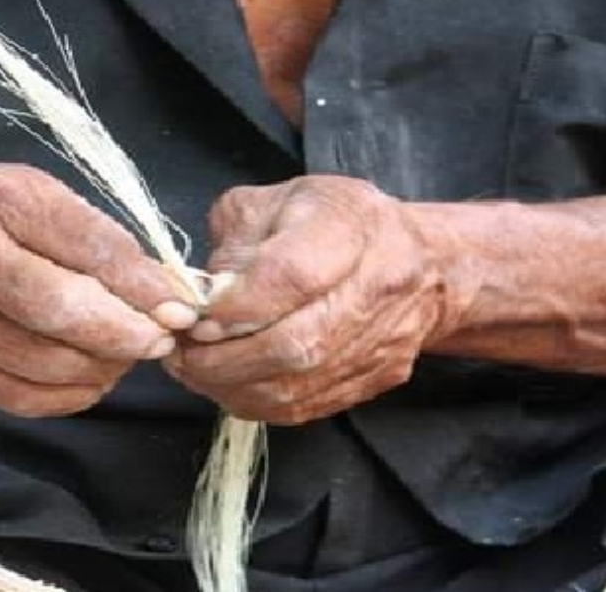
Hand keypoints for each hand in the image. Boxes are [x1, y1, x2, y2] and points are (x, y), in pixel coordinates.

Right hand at [0, 164, 197, 416]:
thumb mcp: (41, 203)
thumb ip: (102, 242)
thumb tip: (171, 296)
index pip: (87, 246)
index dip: (142, 285)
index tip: (181, 307)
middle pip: (62, 311)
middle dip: (126, 334)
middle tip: (160, 340)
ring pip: (46, 362)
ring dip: (103, 367)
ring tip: (125, 354)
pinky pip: (21, 397)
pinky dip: (71, 394)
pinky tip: (90, 376)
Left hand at [165, 176, 452, 424]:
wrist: (424, 264)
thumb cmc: (338, 223)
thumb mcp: (278, 200)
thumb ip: (234, 238)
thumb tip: (202, 293)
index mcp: (352, 225)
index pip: (292, 275)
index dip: (235, 304)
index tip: (197, 313)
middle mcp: (378, 286)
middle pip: (295, 342)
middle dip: (223, 355)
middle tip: (182, 351)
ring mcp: (381, 342)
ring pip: (296, 384)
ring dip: (231, 384)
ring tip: (194, 369)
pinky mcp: (375, 379)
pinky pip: (306, 406)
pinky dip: (255, 401)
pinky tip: (228, 383)